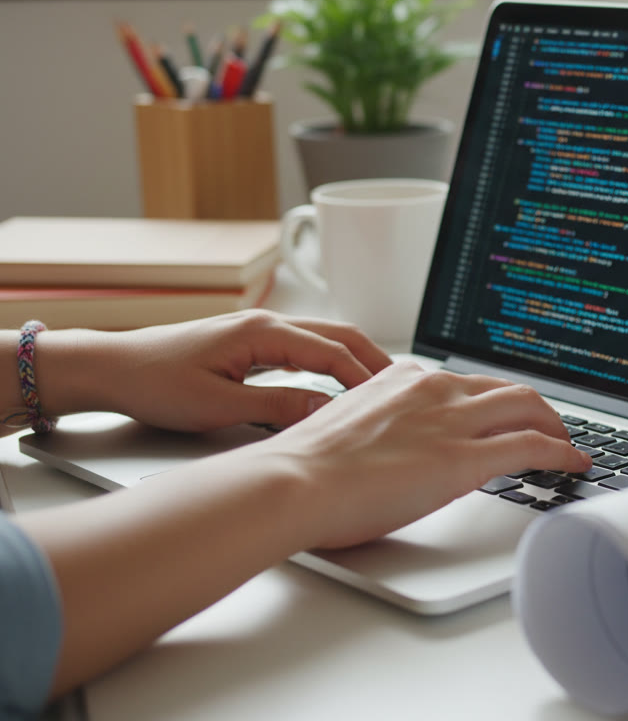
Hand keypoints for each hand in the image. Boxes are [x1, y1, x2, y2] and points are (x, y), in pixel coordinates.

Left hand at [39, 310, 391, 430]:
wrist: (109, 369)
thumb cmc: (153, 384)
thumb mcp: (219, 406)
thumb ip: (277, 407)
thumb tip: (325, 415)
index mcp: (262, 332)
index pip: (334, 353)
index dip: (367, 378)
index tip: (392, 402)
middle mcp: (265, 323)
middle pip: (339, 335)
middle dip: (375, 361)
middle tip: (406, 389)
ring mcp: (258, 330)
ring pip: (324, 339)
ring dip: (355, 360)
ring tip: (382, 388)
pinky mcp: (249, 343)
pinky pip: (305, 347)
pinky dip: (331, 362)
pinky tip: (338, 383)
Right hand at [243, 360, 590, 548]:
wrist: (293, 483)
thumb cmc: (306, 469)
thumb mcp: (350, 427)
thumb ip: (384, 426)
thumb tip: (396, 447)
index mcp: (403, 379)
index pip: (467, 383)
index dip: (495, 402)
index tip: (504, 416)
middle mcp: (433, 389)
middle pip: (507, 389)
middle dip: (537, 410)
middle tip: (550, 430)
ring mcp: (452, 421)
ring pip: (528, 409)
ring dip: (555, 428)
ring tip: (566, 448)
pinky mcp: (464, 458)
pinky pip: (532, 446)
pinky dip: (561, 453)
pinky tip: (571, 465)